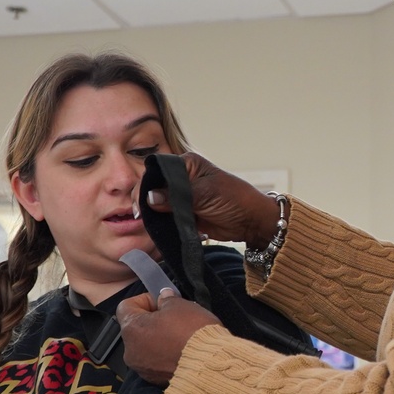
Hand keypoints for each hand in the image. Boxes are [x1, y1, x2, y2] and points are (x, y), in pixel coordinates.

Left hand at [116, 289, 222, 385]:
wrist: (207, 367)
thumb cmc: (191, 332)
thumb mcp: (181, 305)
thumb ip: (167, 300)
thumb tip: (163, 298)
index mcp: (132, 328)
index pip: (126, 306)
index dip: (145, 299)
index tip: (163, 302)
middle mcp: (130, 351)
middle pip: (137, 328)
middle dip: (154, 320)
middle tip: (176, 317)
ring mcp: (142, 368)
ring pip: (146, 346)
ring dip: (160, 338)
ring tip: (182, 336)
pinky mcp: (154, 380)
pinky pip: (156, 361)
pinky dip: (166, 354)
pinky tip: (183, 351)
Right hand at [143, 152, 281, 249]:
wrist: (251, 222)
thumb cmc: (235, 200)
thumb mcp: (206, 195)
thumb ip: (177, 196)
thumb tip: (150, 198)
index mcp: (187, 164)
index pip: (158, 169)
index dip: (147, 184)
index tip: (142, 202)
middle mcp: (182, 178)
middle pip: (155, 187)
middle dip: (149, 201)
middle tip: (143, 216)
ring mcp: (182, 196)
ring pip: (158, 204)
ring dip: (155, 214)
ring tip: (150, 224)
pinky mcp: (184, 213)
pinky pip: (166, 217)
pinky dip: (162, 223)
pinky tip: (158, 228)